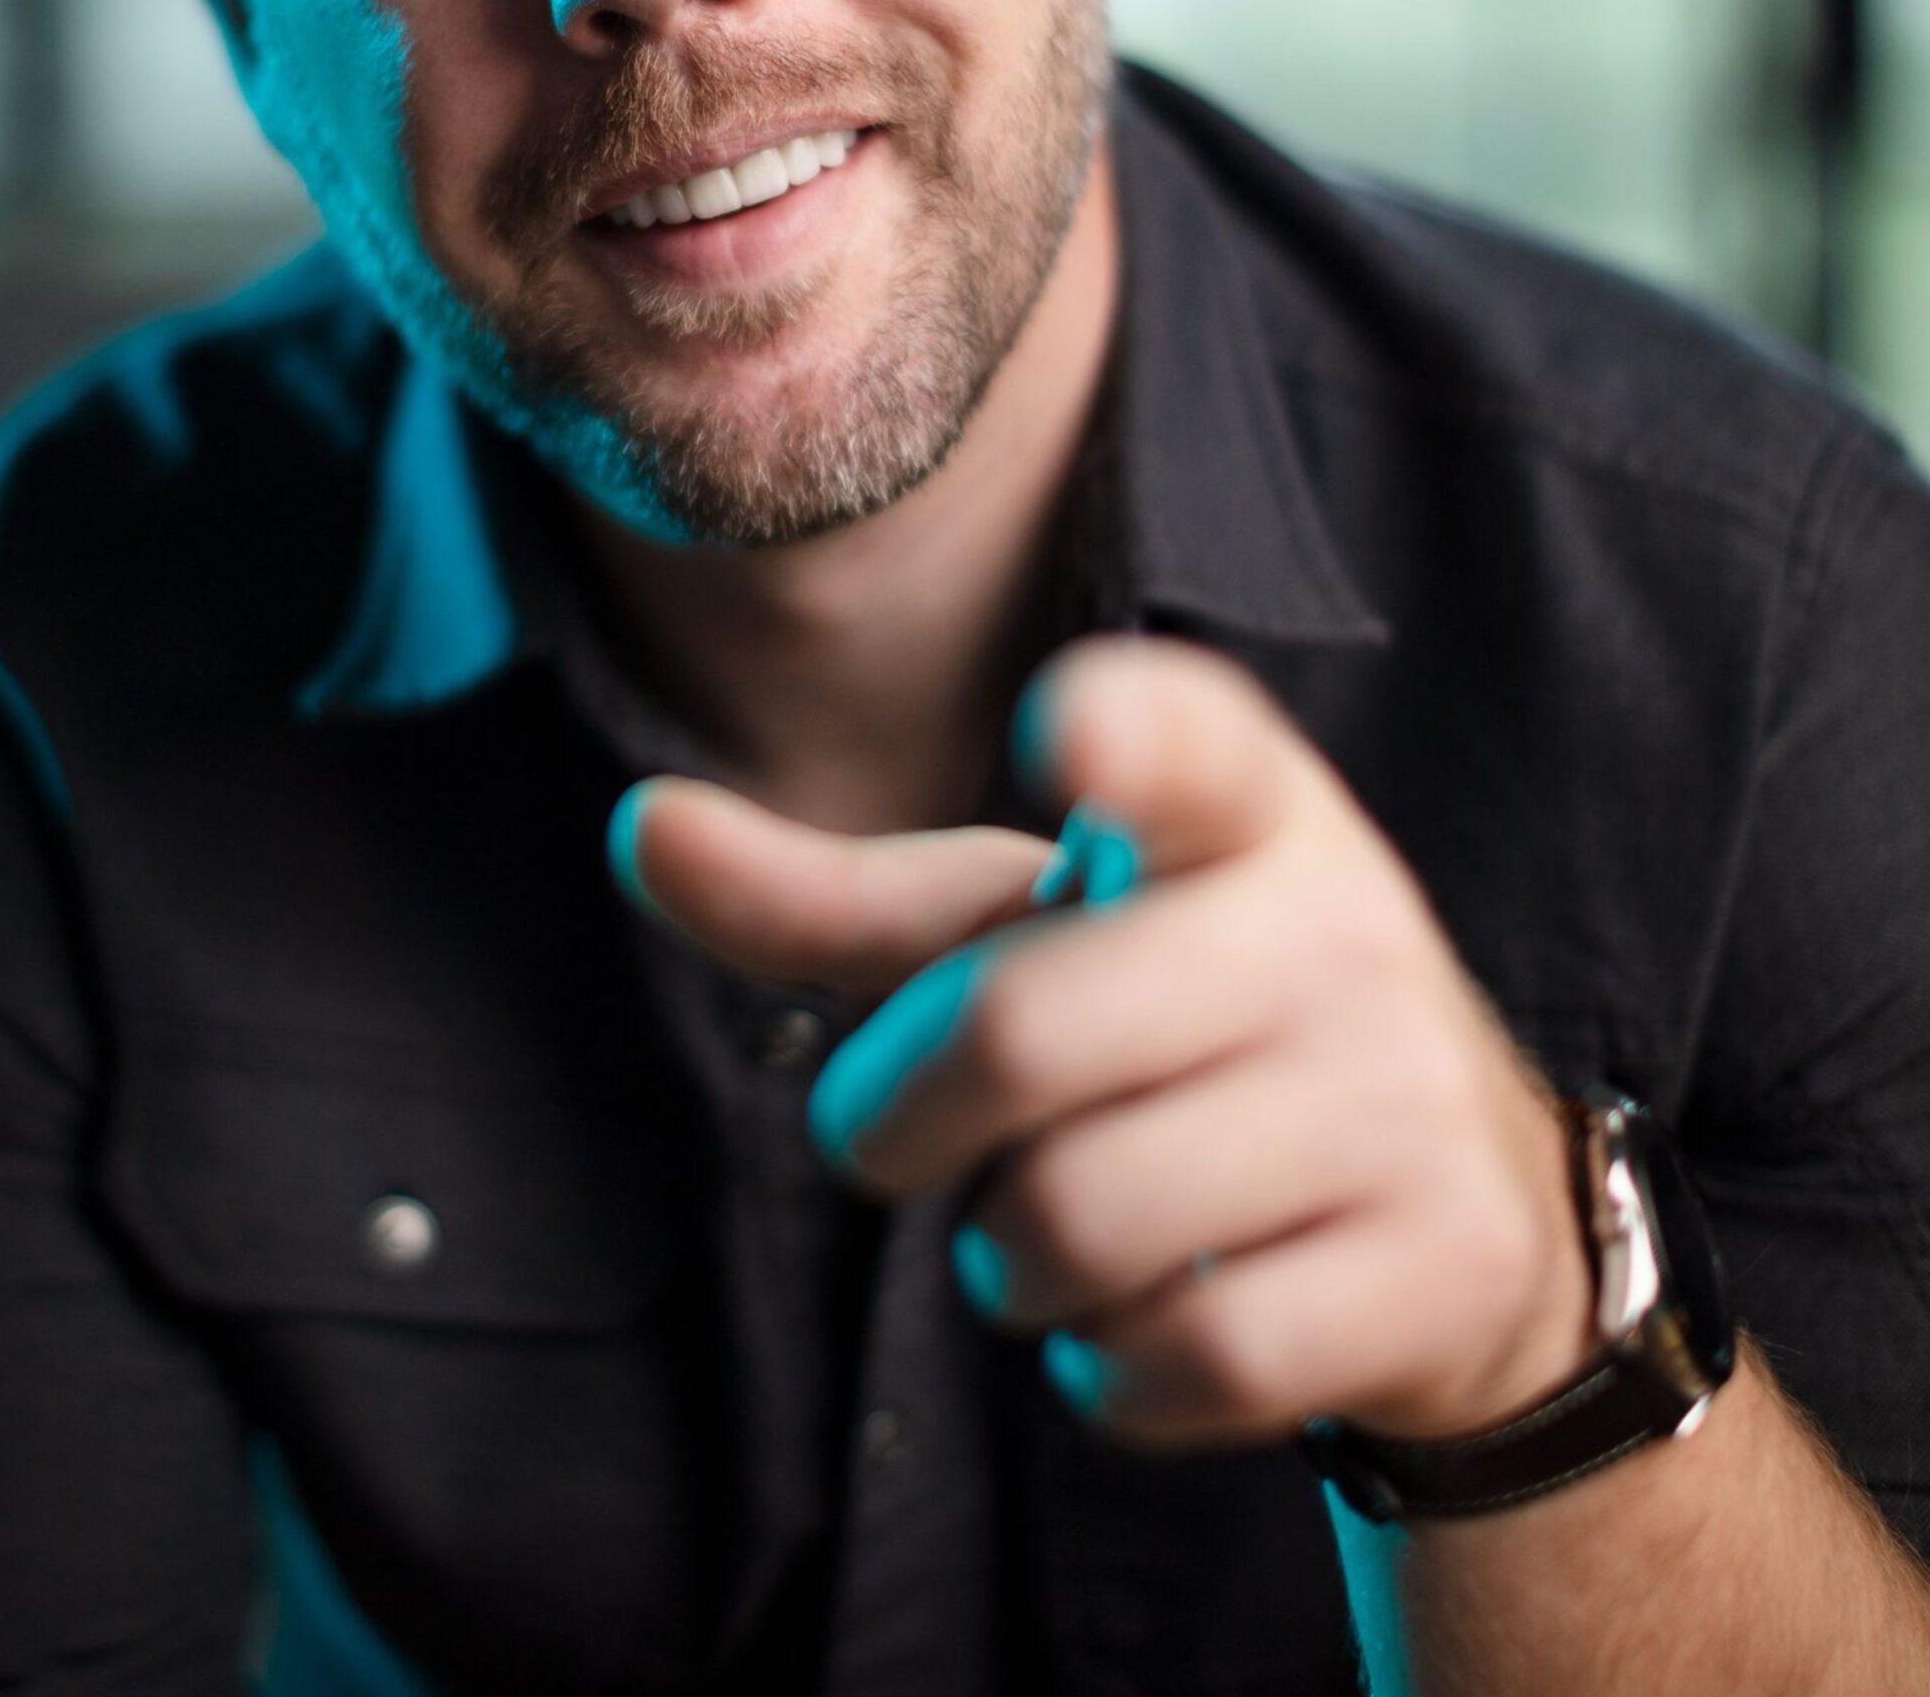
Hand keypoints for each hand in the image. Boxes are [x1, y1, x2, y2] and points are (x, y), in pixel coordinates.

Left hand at [609, 636, 1594, 1448]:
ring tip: (1071, 1218)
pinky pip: (1180, 1358)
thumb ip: (833, 897)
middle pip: (1012, 1038)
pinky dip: (1107, 1367)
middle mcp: (1337, 924)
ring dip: (1010, 1261)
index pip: (1185, 740)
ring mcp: (1405, 1098)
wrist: (1461, 1209)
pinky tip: (1152, 1311)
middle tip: (928, 1138)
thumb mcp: (1025, 933)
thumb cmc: (1173, 1018)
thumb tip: (636, 826)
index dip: (1118, 735)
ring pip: (1077, 1221)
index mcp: (1234, 802)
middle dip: (902, 1123)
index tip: (1067, 730)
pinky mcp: (1437, 1266)